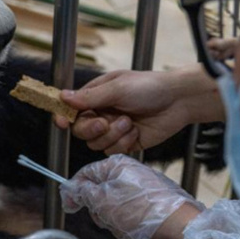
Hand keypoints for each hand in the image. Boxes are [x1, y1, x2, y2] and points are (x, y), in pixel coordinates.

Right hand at [54, 65, 223, 153]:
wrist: (178, 101)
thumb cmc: (149, 87)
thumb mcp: (117, 88)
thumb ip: (90, 97)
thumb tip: (63, 96)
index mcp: (96, 96)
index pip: (72, 108)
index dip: (64, 116)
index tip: (61, 122)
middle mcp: (101, 113)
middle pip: (80, 130)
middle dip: (91, 129)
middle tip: (104, 123)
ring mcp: (113, 129)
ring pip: (95, 144)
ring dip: (112, 135)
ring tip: (129, 123)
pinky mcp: (125, 143)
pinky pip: (111, 151)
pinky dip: (123, 143)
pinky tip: (135, 132)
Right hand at [60, 155, 203, 238]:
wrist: (178, 226)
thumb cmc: (141, 211)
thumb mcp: (102, 200)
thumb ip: (82, 192)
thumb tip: (69, 189)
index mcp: (116, 163)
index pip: (85, 173)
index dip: (74, 190)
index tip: (69, 206)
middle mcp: (130, 171)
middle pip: (99, 190)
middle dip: (98, 208)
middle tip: (106, 218)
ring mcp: (142, 186)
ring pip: (113, 204)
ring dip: (113, 218)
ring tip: (124, 225)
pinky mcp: (151, 201)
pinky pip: (128, 212)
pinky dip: (127, 222)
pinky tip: (135, 228)